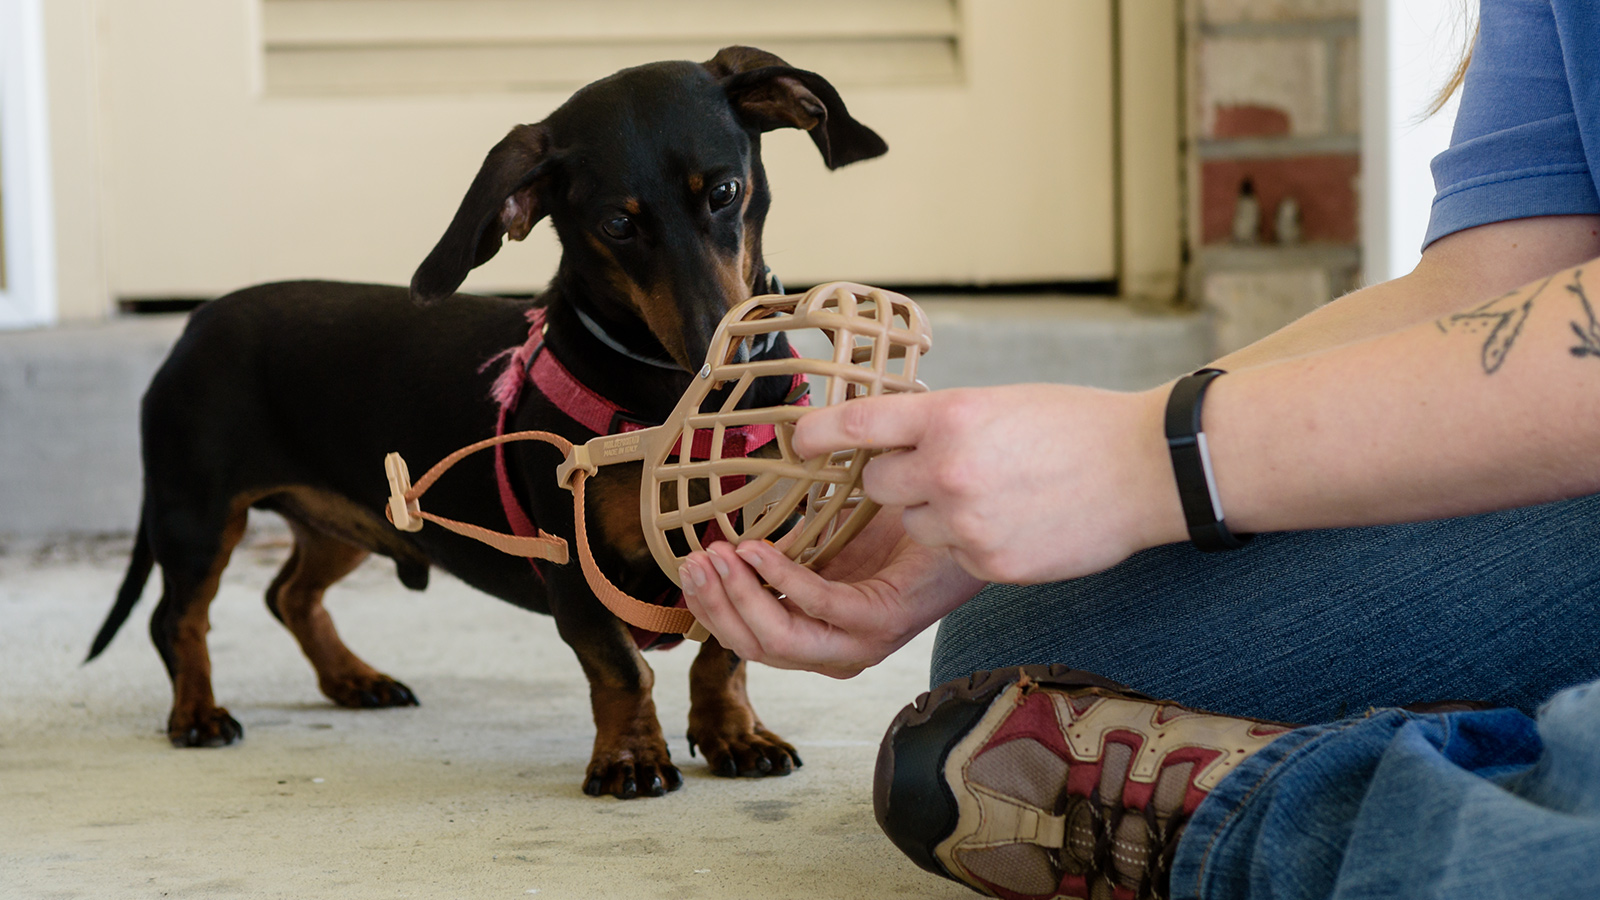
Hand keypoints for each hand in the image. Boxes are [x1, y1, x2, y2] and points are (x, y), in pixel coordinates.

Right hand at [679, 510, 984, 677]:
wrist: (960, 521)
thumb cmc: (896, 529)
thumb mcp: (824, 537)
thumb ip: (782, 539)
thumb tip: (727, 514)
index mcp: (816, 637)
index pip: (745, 641)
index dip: (710, 609)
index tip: (687, 565)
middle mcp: (834, 653)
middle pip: (753, 648)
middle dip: (715, 605)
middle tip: (694, 560)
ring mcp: (858, 645)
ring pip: (779, 640)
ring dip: (740, 596)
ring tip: (720, 553)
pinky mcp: (880, 624)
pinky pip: (817, 607)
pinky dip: (782, 578)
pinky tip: (759, 549)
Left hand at [794, 384, 1186, 583]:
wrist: (1145, 471)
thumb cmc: (1077, 427)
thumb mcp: (999, 402)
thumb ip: (940, 422)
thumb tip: (889, 439)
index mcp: (948, 414)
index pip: (857, 424)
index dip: (819, 433)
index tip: (799, 440)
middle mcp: (947, 467)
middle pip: (877, 483)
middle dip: (898, 478)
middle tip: (942, 468)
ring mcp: (966, 521)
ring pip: (914, 524)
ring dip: (936, 513)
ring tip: (994, 494)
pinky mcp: (986, 563)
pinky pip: (952, 554)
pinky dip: (972, 542)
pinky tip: (1016, 521)